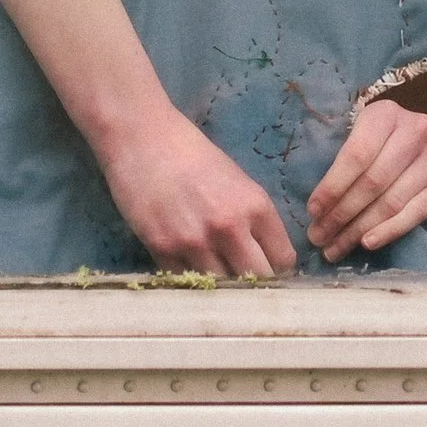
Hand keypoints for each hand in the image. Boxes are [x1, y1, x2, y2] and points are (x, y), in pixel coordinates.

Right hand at [96, 107, 296, 277]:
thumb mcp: (237, 182)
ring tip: (213, 272)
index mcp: (256, 207)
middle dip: (253, 284)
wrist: (143, 138)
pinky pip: (186, 281)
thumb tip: (266, 257)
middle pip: (257, 280)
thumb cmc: (193, 155)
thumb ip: (253, 220)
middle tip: (242, 279)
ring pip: (222, 288)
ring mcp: (196, 242)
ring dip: (220, 285)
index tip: (267, 269)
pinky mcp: (163, 249)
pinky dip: (190, 278)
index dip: (277, 268)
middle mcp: (230, 228)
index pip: (283, 260)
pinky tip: (187, 265)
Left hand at [304, 100, 426, 261]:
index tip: (313, 212)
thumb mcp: (352, 136)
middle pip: (374, 182)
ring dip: (360, 229)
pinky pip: (418, 212)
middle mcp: (417, 130)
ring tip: (335, 248)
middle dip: (342, 214)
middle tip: (319, 237)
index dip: (333, 186)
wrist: (412, 140)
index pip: (357, 156)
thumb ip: (336, 161)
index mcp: (386, 113)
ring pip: (393, 201)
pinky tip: (368, 243)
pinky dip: (391, 231)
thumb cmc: (371, 140)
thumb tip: (315, 208)